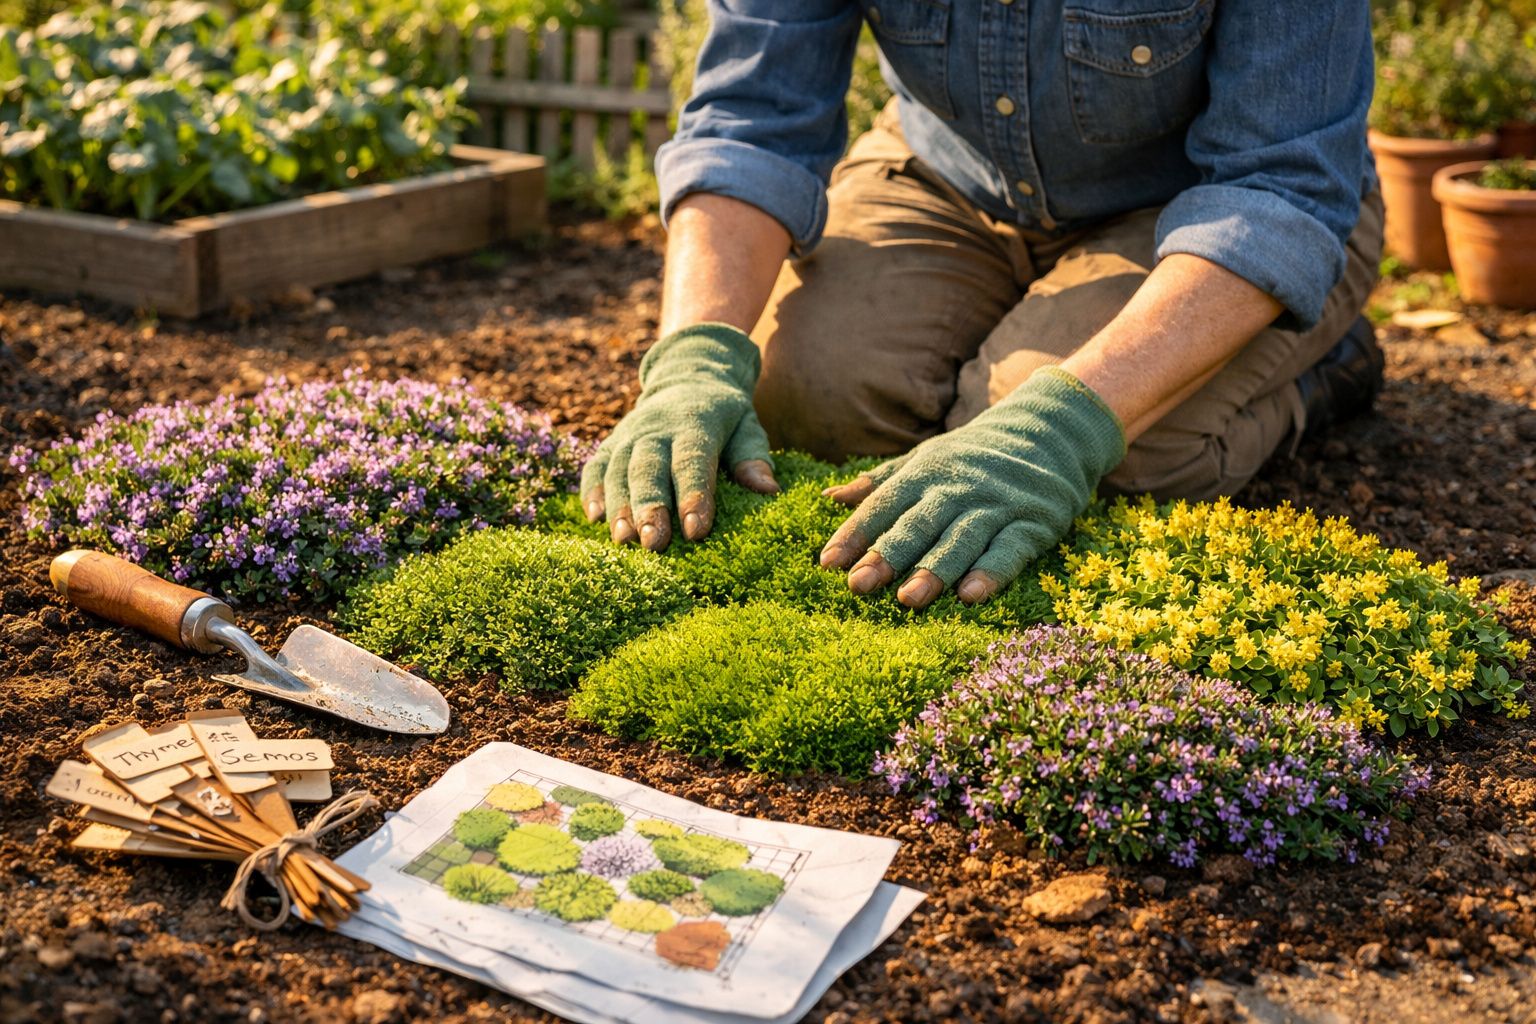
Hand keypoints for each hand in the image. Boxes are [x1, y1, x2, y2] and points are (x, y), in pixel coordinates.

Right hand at [582, 324, 778, 550]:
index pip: (692, 460)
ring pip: (618, 469)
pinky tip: (594, 519)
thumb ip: (752, 456)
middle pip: (648, 468)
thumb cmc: (724, 415)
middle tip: (654, 544)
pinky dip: (592, 490)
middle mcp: (657, 427)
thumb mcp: (747, 426)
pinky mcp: (612, 442)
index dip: (694, 495)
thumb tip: (769, 491)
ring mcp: (630, 434)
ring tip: (623, 541)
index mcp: (695, 423)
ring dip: (619, 505)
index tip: (696, 531)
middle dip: (650, 507)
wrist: (688, 375)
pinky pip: (596, 465)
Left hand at [818, 367, 1125, 607]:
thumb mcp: (926, 458)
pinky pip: (1009, 550)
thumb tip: (830, 497)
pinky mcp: (1033, 522)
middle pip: (918, 524)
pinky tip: (971, 595)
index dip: (855, 533)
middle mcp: (958, 487)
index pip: (884, 504)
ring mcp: (996, 505)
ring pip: (961, 539)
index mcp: (926, 471)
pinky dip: (990, 572)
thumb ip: (880, 482)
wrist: (1051, 429)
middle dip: (888, 554)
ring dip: (935, 569)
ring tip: (909, 599)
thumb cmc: (975, 455)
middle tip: (859, 585)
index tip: (828, 563)